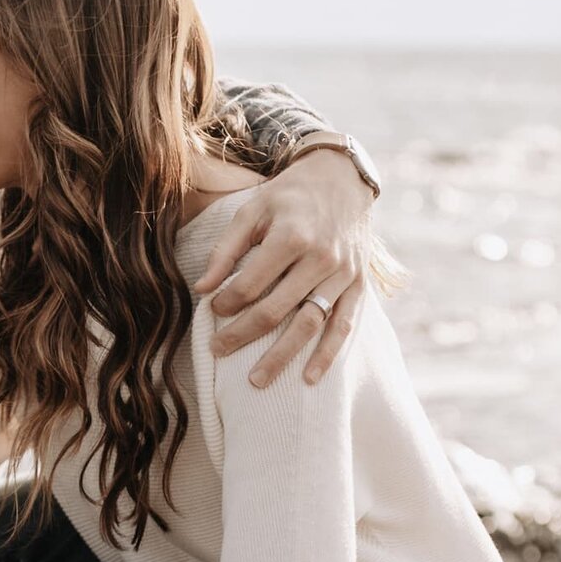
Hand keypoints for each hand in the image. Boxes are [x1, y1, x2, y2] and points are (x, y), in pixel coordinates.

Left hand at [200, 145, 373, 387]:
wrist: (342, 179)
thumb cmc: (289, 196)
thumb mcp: (252, 210)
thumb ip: (225, 250)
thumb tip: (201, 289)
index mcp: (291, 236)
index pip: (251, 284)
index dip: (226, 303)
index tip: (212, 310)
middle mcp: (320, 258)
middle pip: (276, 310)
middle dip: (242, 335)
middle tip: (218, 352)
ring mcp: (343, 274)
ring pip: (309, 324)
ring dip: (282, 356)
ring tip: (257, 381)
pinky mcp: (358, 285)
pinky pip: (343, 325)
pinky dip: (328, 354)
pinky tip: (309, 378)